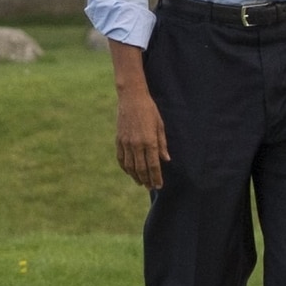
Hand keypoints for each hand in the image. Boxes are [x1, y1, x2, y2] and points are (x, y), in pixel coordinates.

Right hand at [109, 39, 167, 188]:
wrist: (132, 98)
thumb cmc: (149, 110)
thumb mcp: (160, 125)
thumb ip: (162, 144)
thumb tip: (166, 160)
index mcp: (149, 141)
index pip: (153, 165)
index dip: (156, 177)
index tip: (159, 185)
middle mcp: (137, 144)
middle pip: (141, 169)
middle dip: (147, 180)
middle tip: (151, 187)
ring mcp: (126, 143)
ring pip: (130, 166)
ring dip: (135, 176)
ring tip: (141, 182)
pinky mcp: (119, 140)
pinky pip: (121, 158)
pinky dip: (125, 167)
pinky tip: (129, 172)